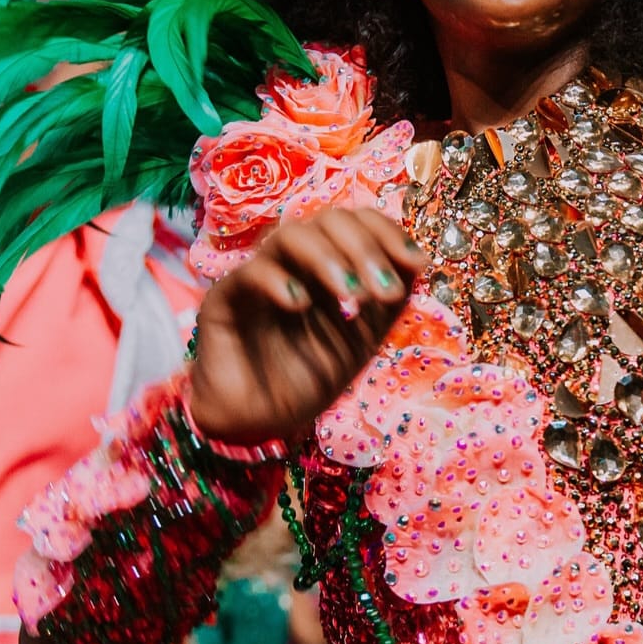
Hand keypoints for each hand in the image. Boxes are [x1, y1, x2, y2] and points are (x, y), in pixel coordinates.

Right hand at [188, 208, 428, 446]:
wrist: (260, 423)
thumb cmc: (311, 375)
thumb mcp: (364, 337)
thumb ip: (389, 298)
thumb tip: (416, 261)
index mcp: (329, 262)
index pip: (357, 220)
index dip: (388, 232)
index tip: (416, 264)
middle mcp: (295, 260)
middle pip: (329, 220)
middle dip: (364, 249)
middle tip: (382, 293)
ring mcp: (261, 273)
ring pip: (291, 235)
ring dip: (328, 260)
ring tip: (350, 298)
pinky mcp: (226, 296)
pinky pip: (251, 272)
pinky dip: (279, 281)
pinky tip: (301, 305)